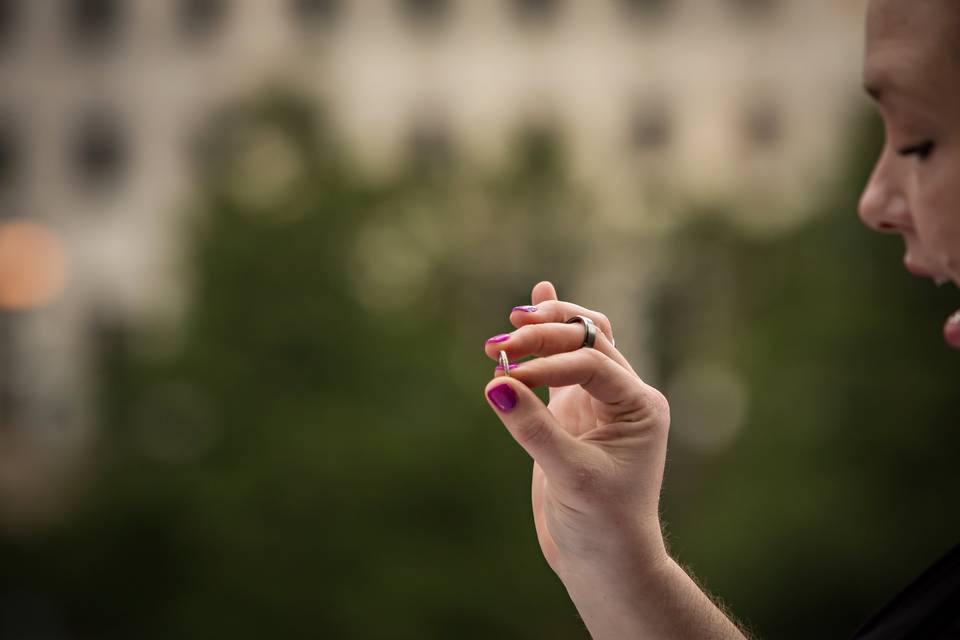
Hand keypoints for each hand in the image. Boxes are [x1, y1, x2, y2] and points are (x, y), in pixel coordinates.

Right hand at [483, 281, 670, 578]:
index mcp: (639, 405)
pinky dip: (546, 337)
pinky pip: (559, 363)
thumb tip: (496, 385)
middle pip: (585, 339)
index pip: (591, 363)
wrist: (605, 562)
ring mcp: (596, 400)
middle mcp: (622, 395)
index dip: (549, 363)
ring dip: (542, 331)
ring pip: (575, 342)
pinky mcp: (570, 411)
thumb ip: (534, 429)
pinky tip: (533, 299)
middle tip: (500, 345)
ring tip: (506, 332)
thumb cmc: (601, 525)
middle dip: (543, 336)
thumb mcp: (570, 477)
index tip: (510, 375)